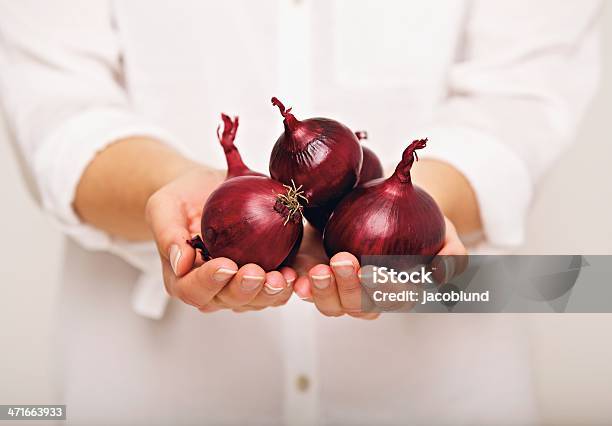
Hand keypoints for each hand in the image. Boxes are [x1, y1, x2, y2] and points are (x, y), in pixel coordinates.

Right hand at [145, 166, 296, 312]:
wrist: (206, 190)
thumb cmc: (181, 198)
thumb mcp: (163, 206)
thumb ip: (167, 234)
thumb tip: (180, 262)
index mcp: (181, 278)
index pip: (192, 289)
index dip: (208, 282)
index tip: (225, 264)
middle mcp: (210, 289)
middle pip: (226, 300)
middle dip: (243, 289)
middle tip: (257, 272)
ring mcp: (236, 287)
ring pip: (253, 300)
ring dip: (268, 292)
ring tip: (281, 277)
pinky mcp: (260, 278)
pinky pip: (274, 289)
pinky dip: (285, 285)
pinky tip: (294, 273)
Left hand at [291, 217, 465, 318]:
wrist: (383, 201)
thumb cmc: (418, 221)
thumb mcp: (444, 232)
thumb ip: (453, 254)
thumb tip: (442, 275)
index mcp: (399, 292)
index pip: (395, 300)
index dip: (385, 291)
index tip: (375, 271)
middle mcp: (369, 297)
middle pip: (359, 307)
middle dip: (350, 288)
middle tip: (344, 261)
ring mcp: (341, 290)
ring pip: (331, 305)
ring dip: (324, 292)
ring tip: (320, 269)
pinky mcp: (318, 277)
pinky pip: (307, 290)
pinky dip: (301, 288)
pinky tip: (295, 278)